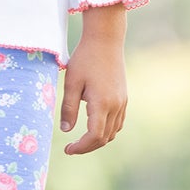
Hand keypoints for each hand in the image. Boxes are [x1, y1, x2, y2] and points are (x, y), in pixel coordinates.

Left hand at [60, 8, 127, 155]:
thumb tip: (65, 130)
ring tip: (81, 140)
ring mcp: (123, 102)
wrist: (106, 41)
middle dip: (88, 147)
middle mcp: (116, 105)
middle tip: (71, 148)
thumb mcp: (71, 83)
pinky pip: (118, 122)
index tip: (68, 149)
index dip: (81, 147)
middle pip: (105, 138)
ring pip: (113, 132)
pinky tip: (94, 127)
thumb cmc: (85, 59)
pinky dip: (107, 130)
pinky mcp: (124, 98)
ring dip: (98, 140)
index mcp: (102, 103)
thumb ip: (68, 108)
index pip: (94, 136)